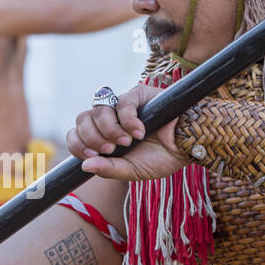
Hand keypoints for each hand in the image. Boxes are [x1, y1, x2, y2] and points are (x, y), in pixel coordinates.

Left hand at [67, 84, 190, 181]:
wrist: (188, 146)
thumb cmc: (162, 158)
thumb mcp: (132, 170)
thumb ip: (108, 169)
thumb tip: (84, 166)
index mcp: (104, 136)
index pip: (76, 133)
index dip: (77, 143)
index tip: (91, 155)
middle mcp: (110, 119)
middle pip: (82, 119)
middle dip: (92, 138)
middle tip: (111, 149)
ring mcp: (122, 105)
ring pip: (98, 109)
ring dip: (109, 130)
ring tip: (128, 141)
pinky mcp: (138, 94)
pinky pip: (122, 102)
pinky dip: (128, 120)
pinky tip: (140, 131)